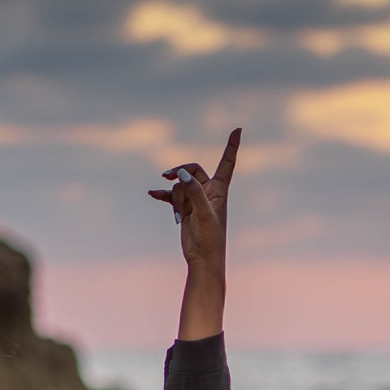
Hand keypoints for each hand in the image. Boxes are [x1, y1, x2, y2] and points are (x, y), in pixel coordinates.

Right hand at [149, 126, 238, 269]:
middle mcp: (208, 192)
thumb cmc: (210, 238)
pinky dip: (163, 195)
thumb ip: (194, 191)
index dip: (231, 146)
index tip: (237, 129)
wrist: (202, 259)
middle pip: (192, 170)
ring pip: (180, 186)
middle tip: (167, 175)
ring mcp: (195, 199)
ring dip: (175, 199)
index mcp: (220, 190)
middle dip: (180, 173)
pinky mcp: (185, 208)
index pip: (227, 163)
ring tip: (180, 217)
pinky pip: (171, 196)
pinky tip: (153, 194)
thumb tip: (182, 174)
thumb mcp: (203, 213)